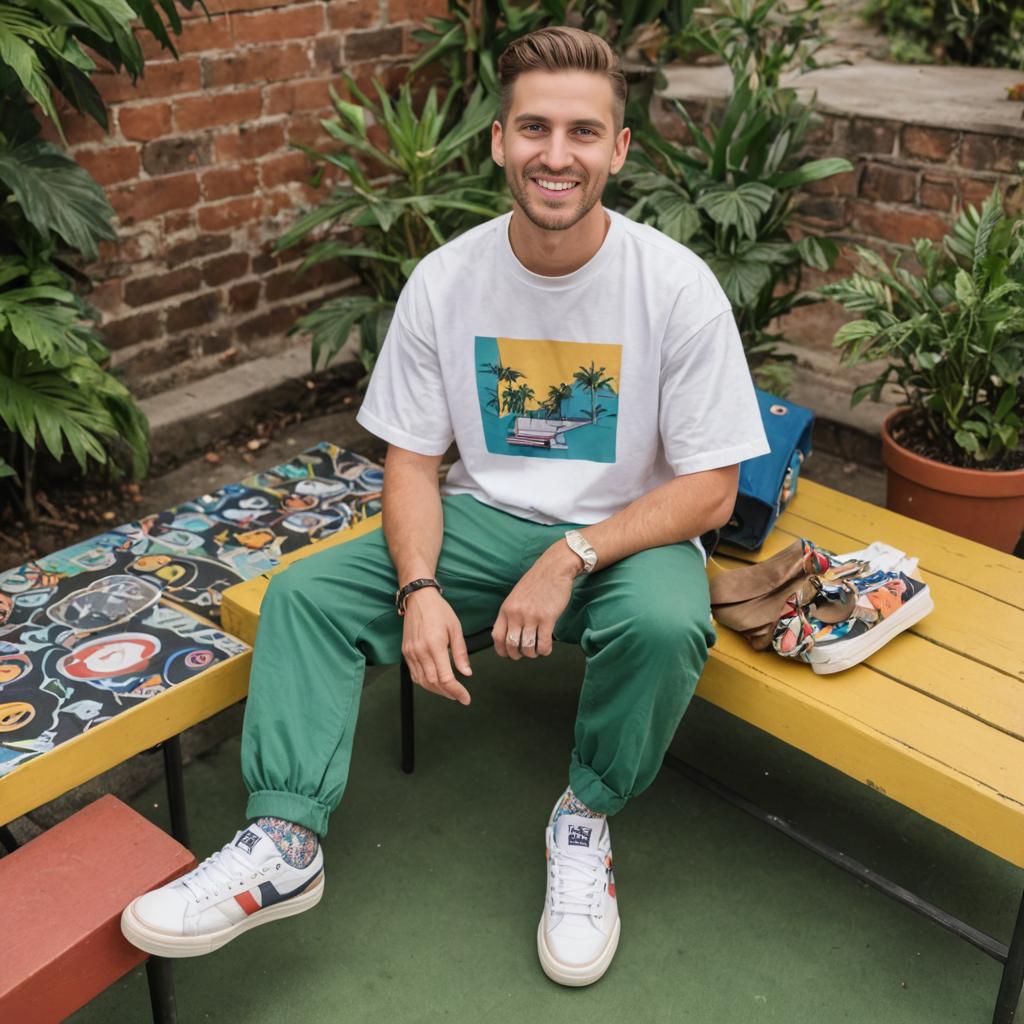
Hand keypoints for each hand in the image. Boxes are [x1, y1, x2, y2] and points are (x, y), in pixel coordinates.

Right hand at [401, 587, 471, 704]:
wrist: (418, 598)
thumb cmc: (439, 611)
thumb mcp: (455, 629)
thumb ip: (460, 653)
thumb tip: (466, 673)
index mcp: (435, 645)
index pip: (445, 678)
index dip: (456, 691)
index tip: (466, 698)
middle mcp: (420, 651)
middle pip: (433, 683)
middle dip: (448, 693)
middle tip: (460, 696)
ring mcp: (411, 653)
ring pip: (422, 682)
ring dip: (436, 690)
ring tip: (449, 691)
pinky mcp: (405, 652)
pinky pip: (414, 674)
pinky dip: (425, 682)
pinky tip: (435, 683)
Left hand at [493, 542, 578, 660]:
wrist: (553, 569)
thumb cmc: (537, 582)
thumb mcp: (516, 597)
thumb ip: (511, 613)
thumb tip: (509, 633)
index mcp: (506, 609)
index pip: (497, 636)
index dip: (502, 650)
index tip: (508, 654)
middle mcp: (516, 614)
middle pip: (511, 645)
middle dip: (517, 655)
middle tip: (524, 654)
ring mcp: (531, 616)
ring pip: (527, 647)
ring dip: (532, 653)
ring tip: (537, 650)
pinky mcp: (547, 618)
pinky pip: (543, 643)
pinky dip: (545, 650)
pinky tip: (546, 647)